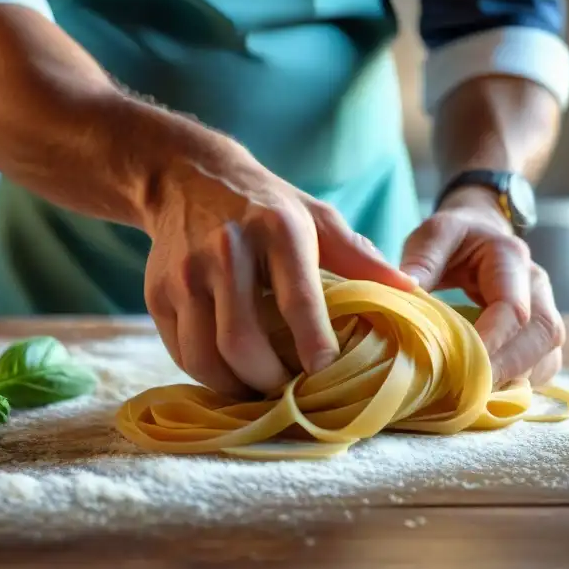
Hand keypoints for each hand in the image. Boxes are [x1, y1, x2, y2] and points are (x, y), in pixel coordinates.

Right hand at [143, 131, 415, 398]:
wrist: (186, 177)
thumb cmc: (267, 205)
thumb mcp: (317, 216)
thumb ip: (360, 256)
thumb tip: (412, 292)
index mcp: (276, 228)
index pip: (298, 301)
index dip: (315, 347)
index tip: (327, 372)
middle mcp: (225, 250)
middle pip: (242, 342)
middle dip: (270, 379)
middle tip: (291, 390)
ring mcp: (184, 273)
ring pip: (205, 356)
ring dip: (236, 387)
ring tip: (261, 388)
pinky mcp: (156, 292)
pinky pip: (181, 352)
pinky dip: (208, 375)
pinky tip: (231, 373)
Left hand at [399, 186, 565, 386]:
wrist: (482, 233)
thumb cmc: (455, 237)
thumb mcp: (434, 234)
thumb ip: (421, 259)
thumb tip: (403, 291)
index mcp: (510, 258)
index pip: (513, 308)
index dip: (489, 341)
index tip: (456, 366)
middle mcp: (538, 286)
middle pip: (541, 335)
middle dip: (506, 368)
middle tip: (466, 393)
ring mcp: (546, 311)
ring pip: (547, 356)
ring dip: (513, 380)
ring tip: (473, 398)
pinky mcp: (541, 336)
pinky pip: (542, 367)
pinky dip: (517, 385)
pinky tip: (485, 394)